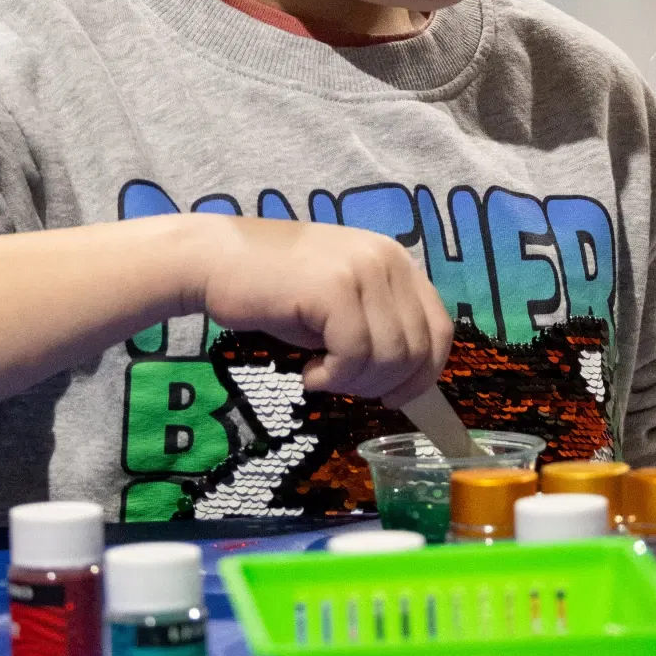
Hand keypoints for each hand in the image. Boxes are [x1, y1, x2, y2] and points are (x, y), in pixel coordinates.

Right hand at [195, 217, 452, 405]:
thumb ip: (379, 325)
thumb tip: (412, 381)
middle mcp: (388, 259)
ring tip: (319, 373)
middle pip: (418, 350)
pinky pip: (354, 356)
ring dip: (354, 383)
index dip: (425, 374)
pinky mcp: (334, 289)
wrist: (215, 260)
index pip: (440, 328)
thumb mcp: (341, 303)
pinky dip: (332, 378)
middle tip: (342, 383)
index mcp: (396, 261)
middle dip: (383, 384)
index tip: (394, 396)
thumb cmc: (275, 290)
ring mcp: (363, 270)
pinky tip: (307, 372)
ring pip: (390, 358)